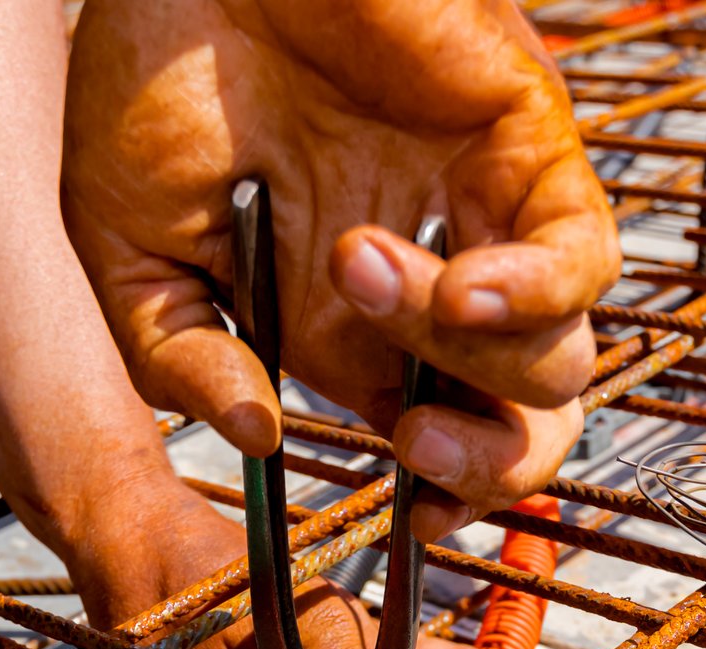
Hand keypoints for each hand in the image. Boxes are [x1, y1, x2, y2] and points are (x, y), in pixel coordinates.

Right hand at [63, 0, 617, 542]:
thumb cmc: (152, 70)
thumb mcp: (123, 248)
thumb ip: (175, 357)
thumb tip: (258, 435)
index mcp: (351, 327)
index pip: (446, 441)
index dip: (450, 496)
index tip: (409, 520)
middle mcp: (431, 281)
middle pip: (530, 422)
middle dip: (489, 465)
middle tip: (411, 442)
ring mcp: (483, 213)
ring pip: (557, 353)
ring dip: (458, 348)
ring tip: (353, 262)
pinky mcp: (524, 142)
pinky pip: (582, 255)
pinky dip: (531, 294)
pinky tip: (458, 281)